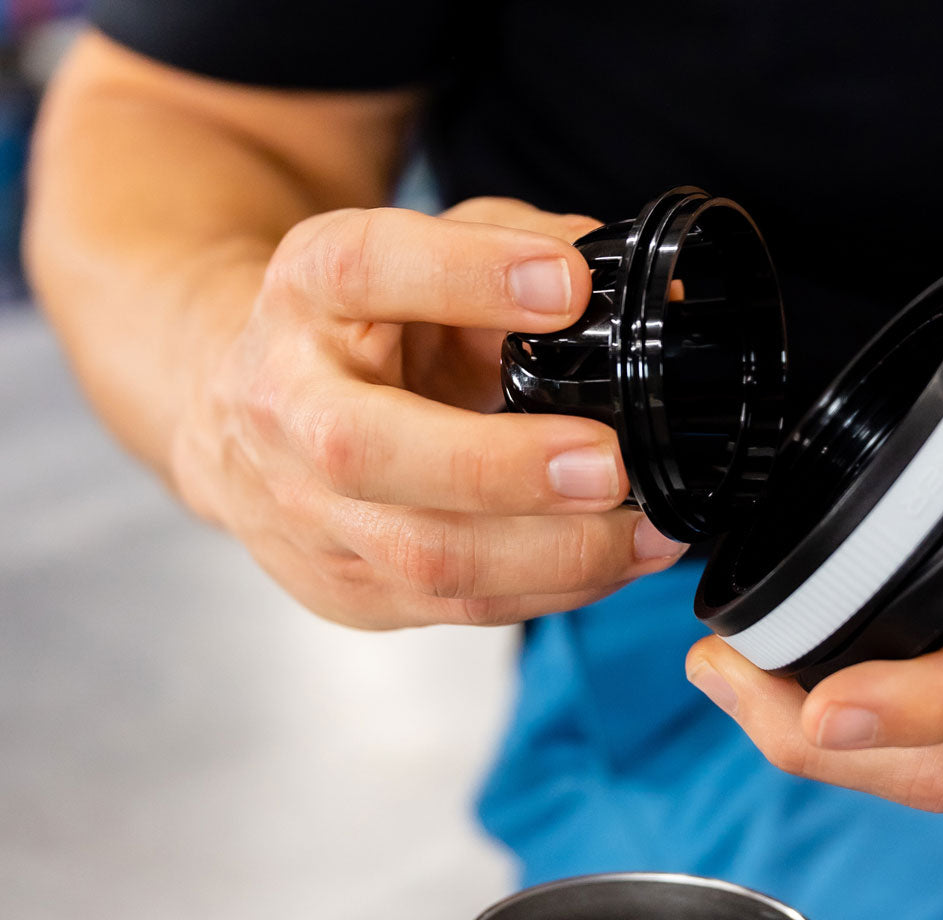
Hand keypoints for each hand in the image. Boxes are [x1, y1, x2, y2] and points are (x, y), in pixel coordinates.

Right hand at [170, 197, 686, 628]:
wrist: (243, 422)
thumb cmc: (362, 330)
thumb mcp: (427, 260)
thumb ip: (525, 249)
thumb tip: (659, 292)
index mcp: (305, 292)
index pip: (364, 269)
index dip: (464, 276)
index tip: (571, 287)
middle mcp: (288, 405)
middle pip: (367, 450)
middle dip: (503, 468)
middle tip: (609, 465)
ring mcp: (307, 513)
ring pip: (424, 555)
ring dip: (552, 554)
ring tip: (647, 532)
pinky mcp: (348, 590)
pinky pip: (461, 608)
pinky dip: (553, 589)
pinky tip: (615, 564)